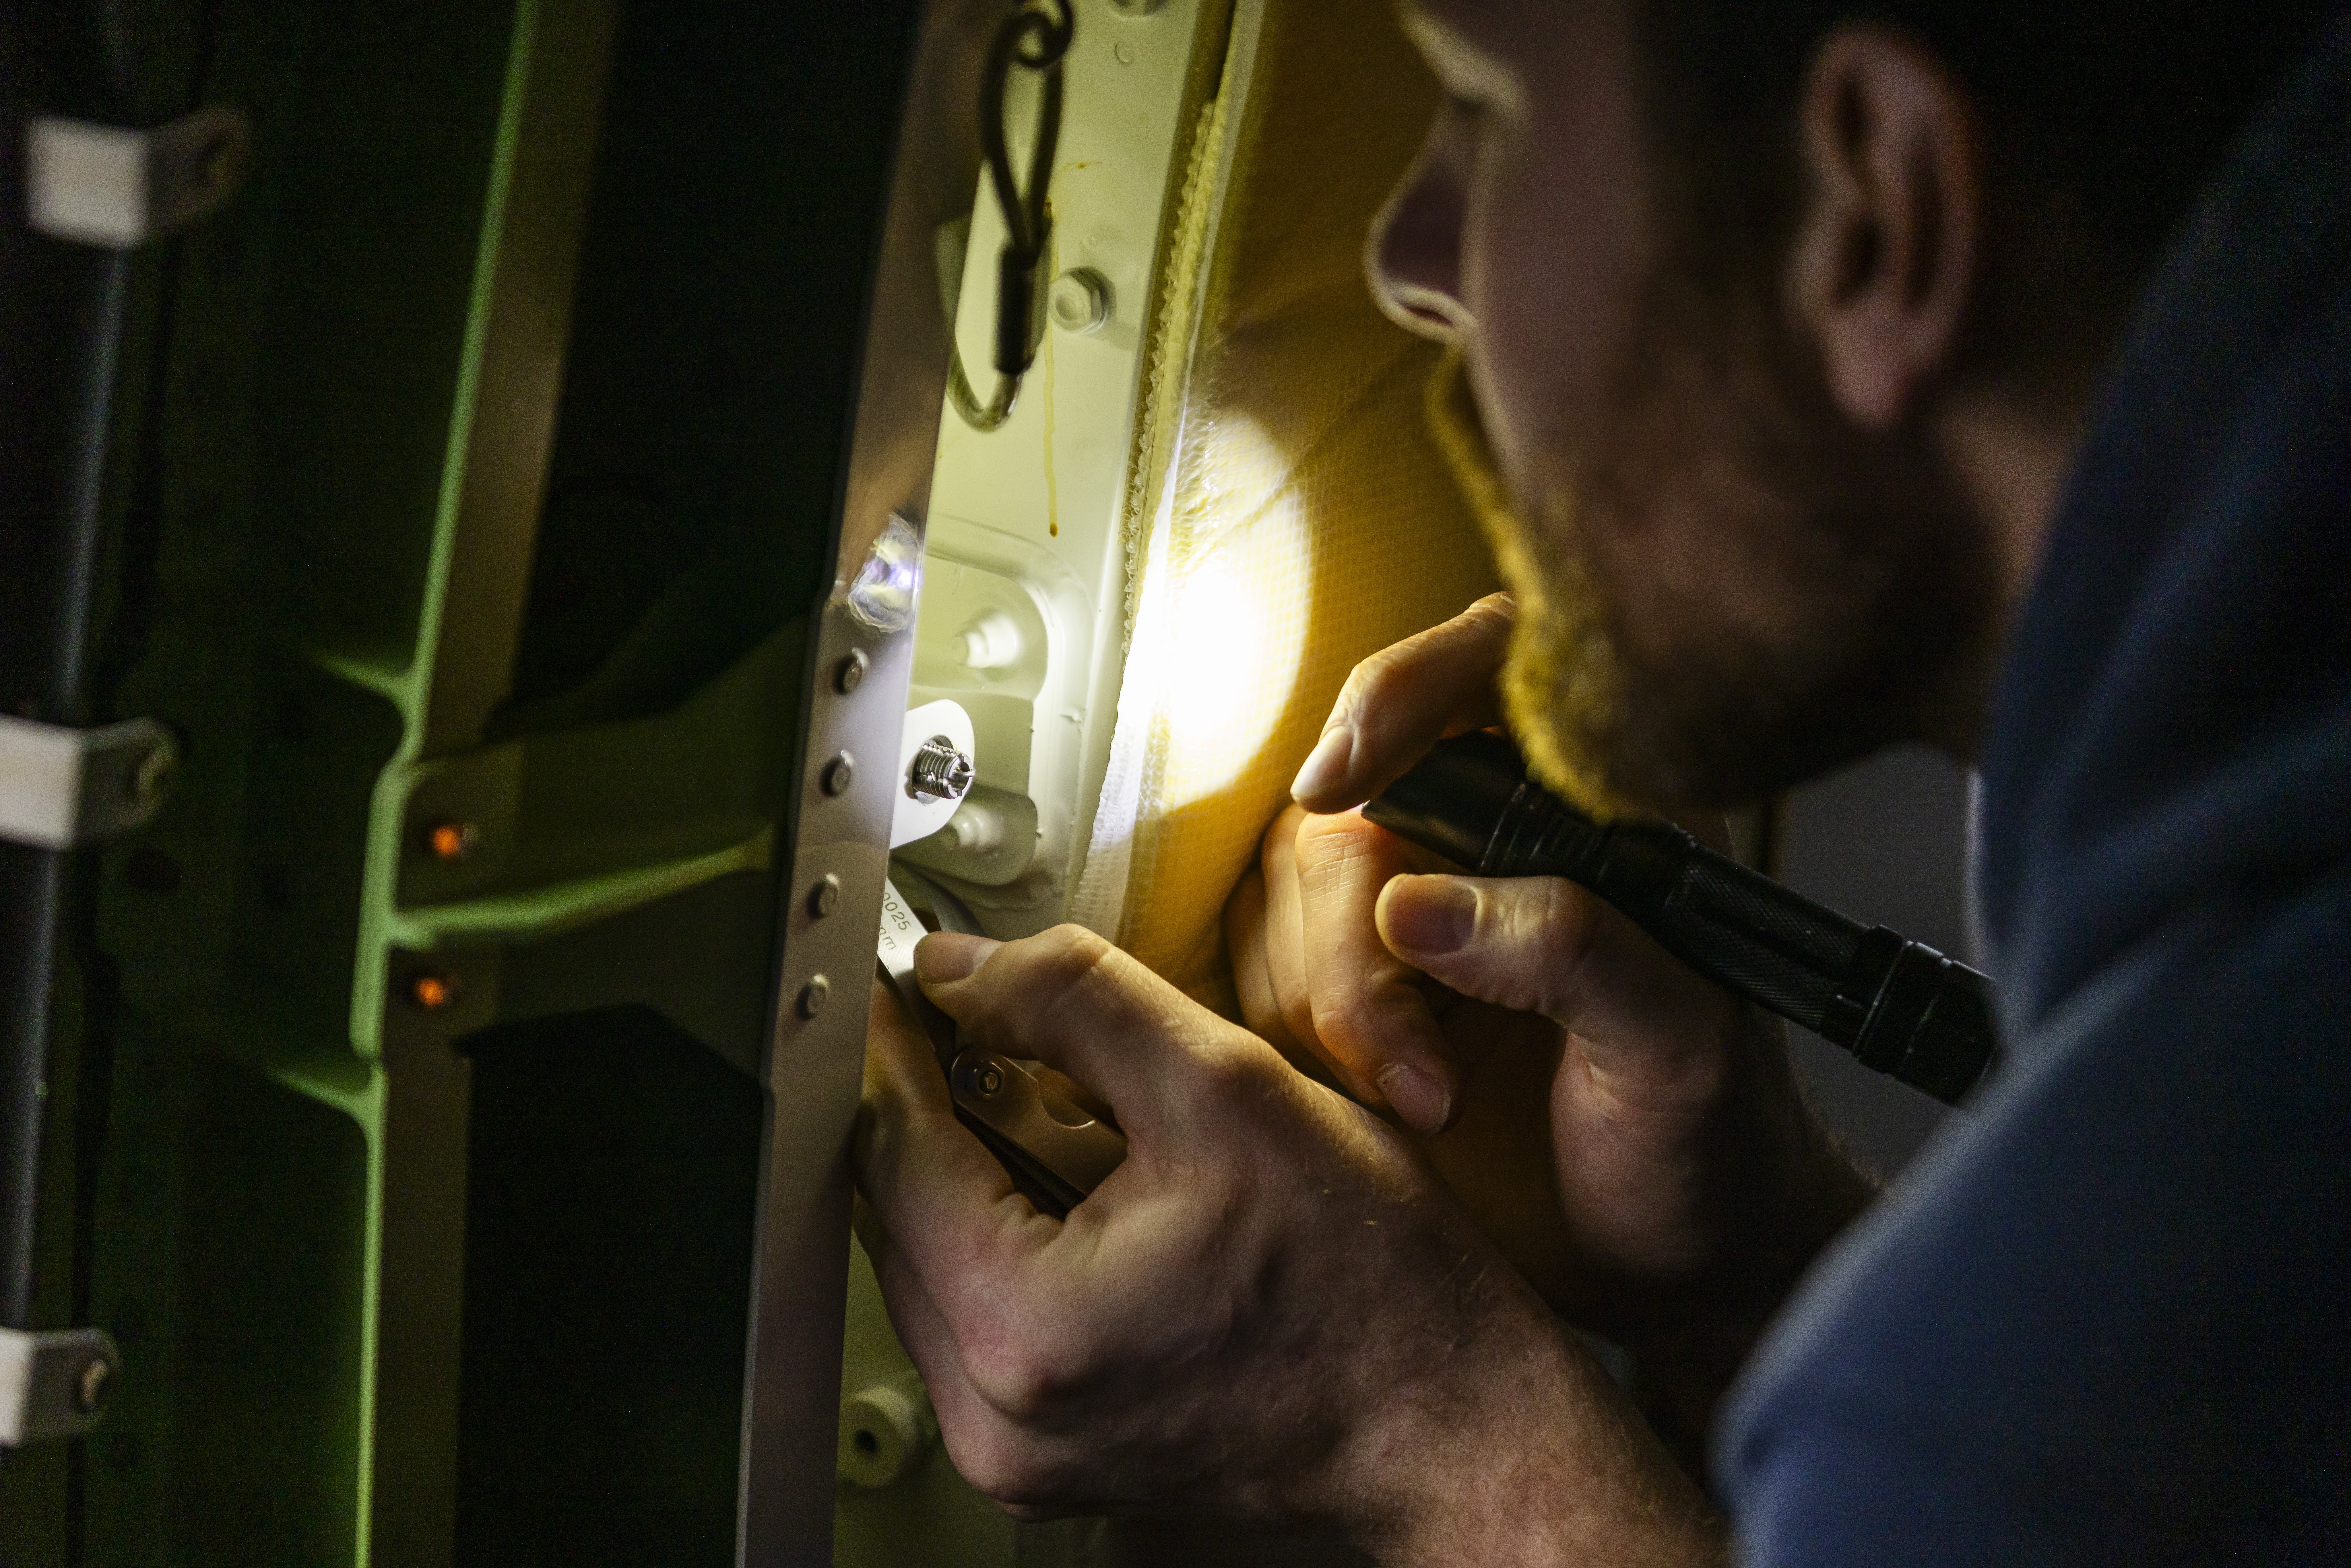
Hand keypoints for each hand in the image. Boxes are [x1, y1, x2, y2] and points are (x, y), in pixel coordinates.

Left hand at [855, 930, 1723, 1563]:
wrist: (1452, 1424)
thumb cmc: (1376, 1284)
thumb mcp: (1226, 1089)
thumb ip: (1074, 1005)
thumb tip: (960, 970)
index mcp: (1023, 1329)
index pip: (890, 1145)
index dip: (894, 1038)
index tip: (904, 977)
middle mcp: (995, 1416)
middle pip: (896, 1209)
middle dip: (937, 1102)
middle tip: (987, 1022)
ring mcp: (1015, 1449)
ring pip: (935, 1260)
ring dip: (976, 1169)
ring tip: (1062, 1110)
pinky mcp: (1045, 1453)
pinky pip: (984, 1314)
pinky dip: (1015, 1234)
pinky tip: (1087, 1189)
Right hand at [1230, 599, 1874, 1445]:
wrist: (1679, 1260)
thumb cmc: (1712, 1138)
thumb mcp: (1679, 1044)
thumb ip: (1571, 950)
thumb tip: (1412, 906)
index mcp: (1582, 806)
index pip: (1472, 671)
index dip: (1394, 698)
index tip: (1338, 781)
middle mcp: (1483, 839)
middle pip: (1343, 815)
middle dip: (1347, 947)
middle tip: (1417, 1075)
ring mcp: (1407, 914)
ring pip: (1285, 897)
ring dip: (1327, 1010)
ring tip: (1425, 1106)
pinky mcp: (1353, 994)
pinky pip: (1266, 974)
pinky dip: (1298, 1040)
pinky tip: (1381, 1103)